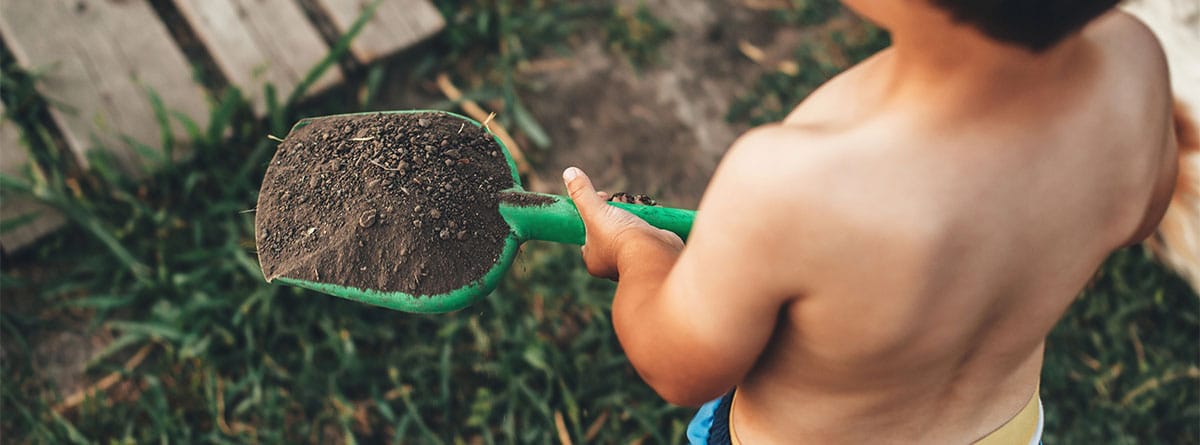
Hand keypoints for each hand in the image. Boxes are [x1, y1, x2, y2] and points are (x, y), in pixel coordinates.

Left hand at [563, 167, 683, 279]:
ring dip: (633, 209)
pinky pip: (647, 227)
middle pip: (610, 226)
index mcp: (594, 258)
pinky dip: (648, 215)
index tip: (601, 198)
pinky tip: (648, 207)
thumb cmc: (619, 237)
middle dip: (615, 207)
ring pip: (629, 225)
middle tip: (619, 200)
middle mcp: (612, 260)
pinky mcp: (652, 248)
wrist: (653, 252)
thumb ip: (582, 193)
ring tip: (635, 202)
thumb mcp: (595, 211)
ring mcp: (634, 254)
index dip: (592, 212)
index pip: (587, 233)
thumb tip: (569, 172)